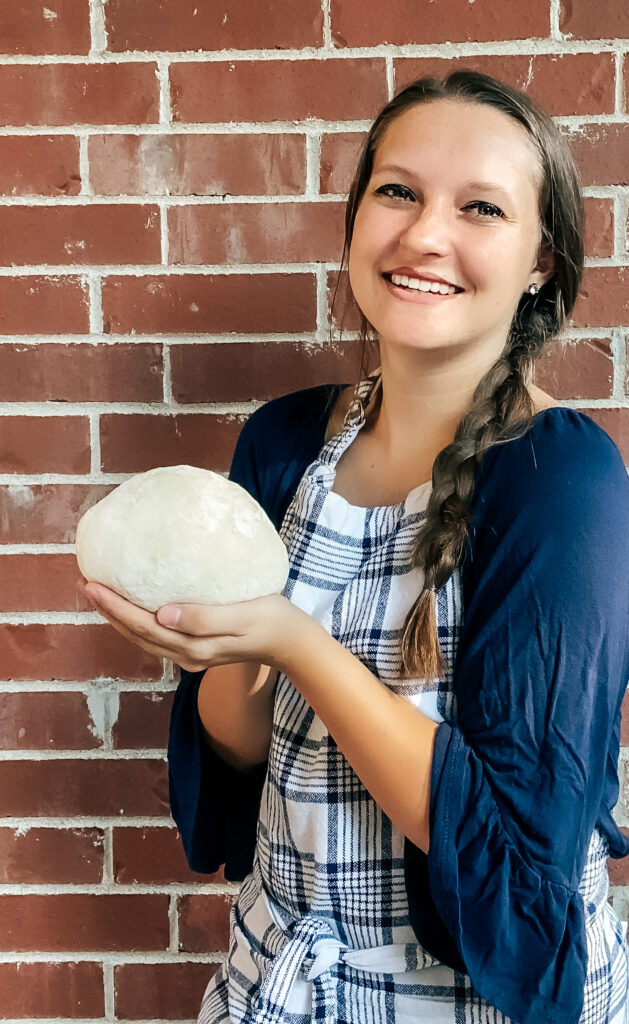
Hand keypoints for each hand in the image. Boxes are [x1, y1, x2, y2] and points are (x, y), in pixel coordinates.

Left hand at [79, 579, 304, 673]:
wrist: (291, 642)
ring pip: (144, 638)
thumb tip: (162, 615)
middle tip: (85, 584)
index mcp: (194, 646)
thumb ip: (203, 618)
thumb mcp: (241, 614)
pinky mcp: (196, 649)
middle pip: (137, 634)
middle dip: (108, 611)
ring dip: (119, 617)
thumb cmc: (271, 619)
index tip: (93, 584)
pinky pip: (157, 637)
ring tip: (99, 595)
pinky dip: (137, 622)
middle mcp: (186, 655)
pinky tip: (132, 606)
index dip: (115, 607)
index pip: (144, 625)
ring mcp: (190, 655)